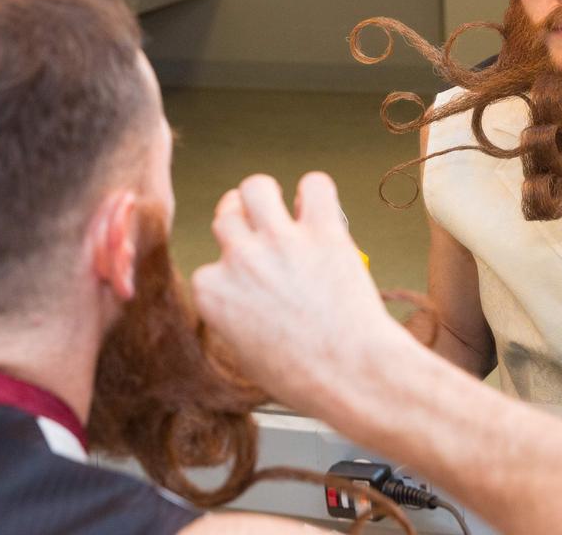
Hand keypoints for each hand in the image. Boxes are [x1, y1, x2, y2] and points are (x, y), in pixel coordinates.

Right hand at [191, 172, 402, 415]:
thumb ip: (235, 317)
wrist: (351, 375)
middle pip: (227, 216)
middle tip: (264, 235)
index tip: (253, 281)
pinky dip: (316, 193)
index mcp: (213, 293)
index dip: (234, 271)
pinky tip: (320, 211)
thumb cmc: (305, 377)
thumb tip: (248, 300)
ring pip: (256, 187)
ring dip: (268, 196)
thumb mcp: (246, 355)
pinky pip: (313, 184)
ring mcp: (279, 241)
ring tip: (286, 211)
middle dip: (243, 223)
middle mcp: (240, 260)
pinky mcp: (322, 231)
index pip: (211, 264)